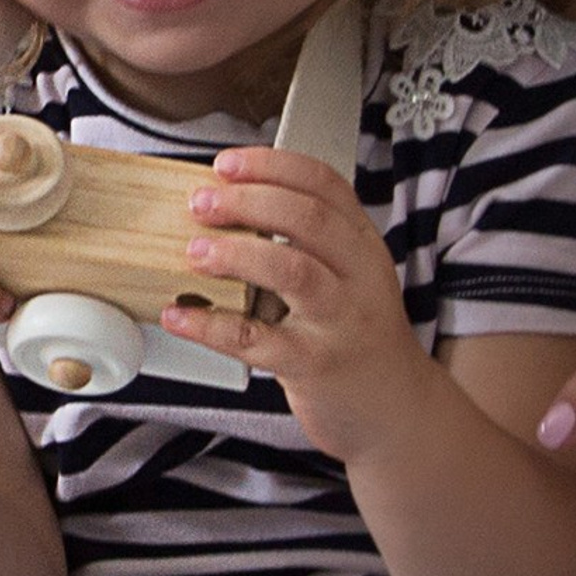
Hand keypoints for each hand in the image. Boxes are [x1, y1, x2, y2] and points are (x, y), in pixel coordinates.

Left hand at [164, 147, 439, 462]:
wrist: (395, 411)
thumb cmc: (358, 337)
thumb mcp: (349, 278)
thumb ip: (305, 244)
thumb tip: (224, 206)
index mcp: (362, 244)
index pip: (324, 184)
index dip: (272, 165)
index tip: (227, 164)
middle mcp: (358, 276)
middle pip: (308, 218)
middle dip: (248, 201)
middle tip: (201, 201)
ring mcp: (340, 321)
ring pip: (292, 270)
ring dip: (236, 253)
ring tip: (195, 250)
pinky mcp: (316, 365)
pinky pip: (259, 339)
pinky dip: (211, 324)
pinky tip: (180, 314)